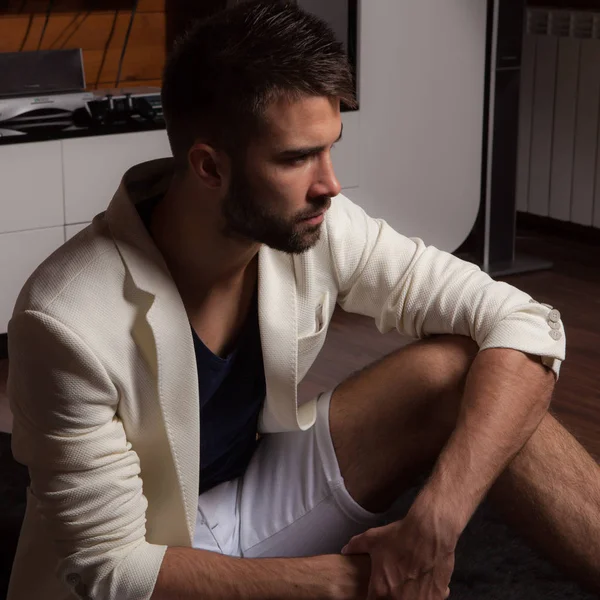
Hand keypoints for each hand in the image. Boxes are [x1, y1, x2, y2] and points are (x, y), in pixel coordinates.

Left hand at [341, 516, 455, 598]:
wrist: (430, 532)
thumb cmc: (400, 536)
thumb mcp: (373, 538)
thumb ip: (356, 546)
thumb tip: (345, 550)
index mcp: (380, 590)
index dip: (373, 597)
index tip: (377, 591)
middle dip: (392, 595)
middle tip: (395, 584)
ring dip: (409, 596)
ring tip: (410, 583)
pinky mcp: (435, 598)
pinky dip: (425, 594)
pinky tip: (424, 583)